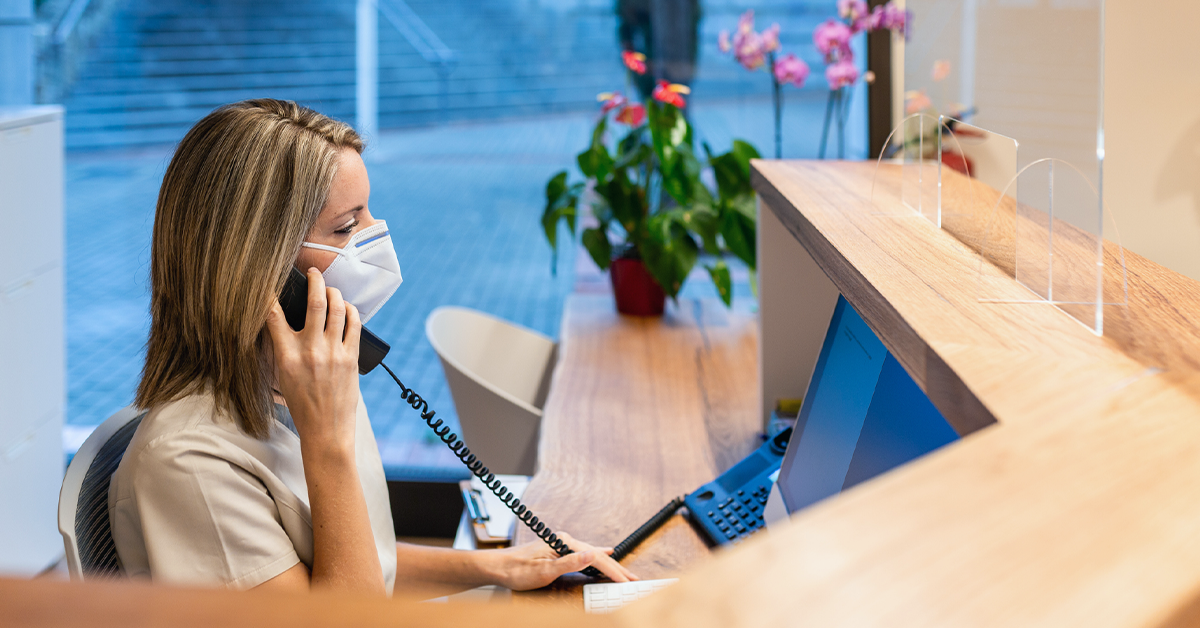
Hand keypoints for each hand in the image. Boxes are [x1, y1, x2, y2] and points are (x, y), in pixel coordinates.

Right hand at [265, 268, 361, 454]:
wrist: (326, 429)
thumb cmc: (302, 405)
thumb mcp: (280, 377)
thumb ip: (280, 349)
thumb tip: (279, 325)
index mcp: (286, 355)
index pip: (273, 315)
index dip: (269, 294)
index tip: (270, 284)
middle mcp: (310, 350)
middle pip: (314, 302)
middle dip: (314, 280)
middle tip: (313, 272)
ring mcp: (333, 352)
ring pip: (337, 308)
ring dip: (334, 292)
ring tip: (330, 288)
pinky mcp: (351, 357)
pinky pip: (354, 324)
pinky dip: (350, 310)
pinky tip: (346, 307)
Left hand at [491, 532, 638, 590]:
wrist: (498, 567)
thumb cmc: (517, 571)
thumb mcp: (544, 571)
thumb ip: (569, 563)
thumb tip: (592, 555)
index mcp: (563, 543)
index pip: (595, 558)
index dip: (613, 571)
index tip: (626, 581)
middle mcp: (564, 540)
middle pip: (597, 555)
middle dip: (617, 568)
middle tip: (634, 580)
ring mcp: (562, 544)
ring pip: (593, 554)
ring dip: (610, 565)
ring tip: (625, 572)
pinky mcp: (558, 551)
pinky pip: (585, 553)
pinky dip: (598, 556)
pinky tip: (605, 552)